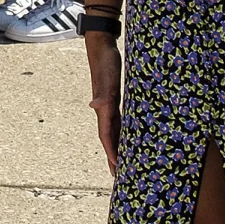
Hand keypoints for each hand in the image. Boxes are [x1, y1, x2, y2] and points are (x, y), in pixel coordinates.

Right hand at [85, 34, 121, 173]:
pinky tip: (129, 136)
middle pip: (109, 139)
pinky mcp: (114, 100)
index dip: (111, 152)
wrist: (101, 47)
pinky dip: (122, 133)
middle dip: (112, 157)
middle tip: (116, 176)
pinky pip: (119, 122)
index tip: (116, 168)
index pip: (106, 136)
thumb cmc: (105, 62)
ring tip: (121, 163)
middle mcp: (104, 111)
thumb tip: (95, 106)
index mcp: (103, 109)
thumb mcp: (106, 78)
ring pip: (113, 132)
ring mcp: (108, 106)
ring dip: (116, 148)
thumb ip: (101, 93)